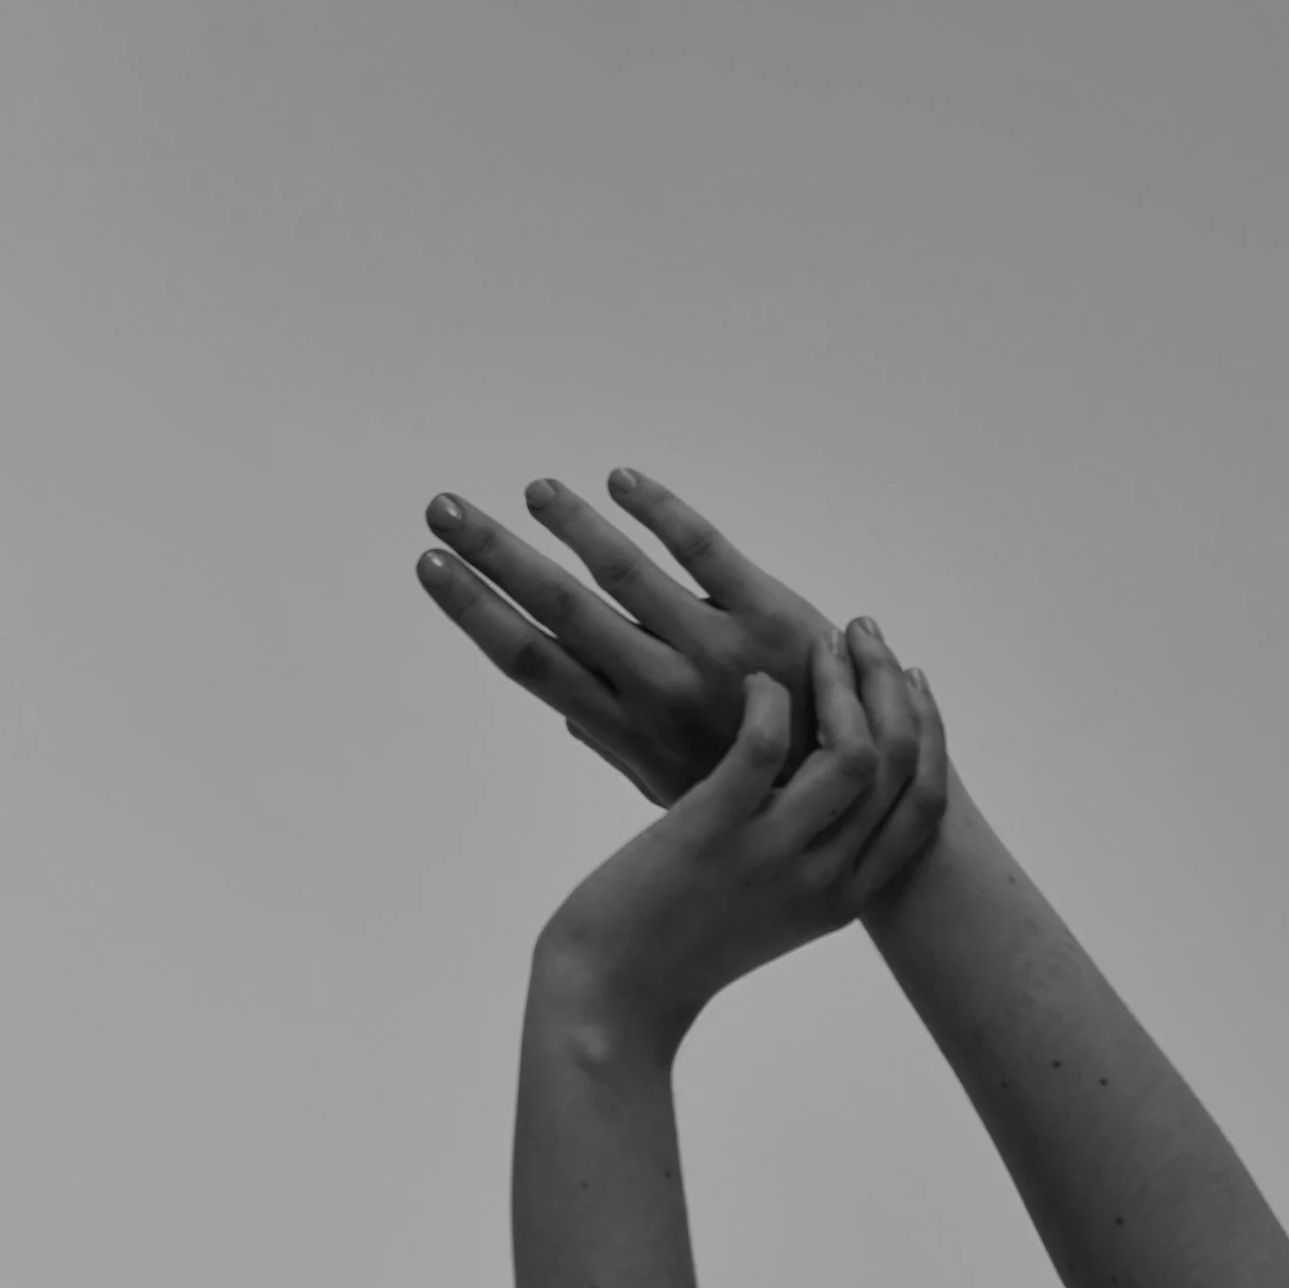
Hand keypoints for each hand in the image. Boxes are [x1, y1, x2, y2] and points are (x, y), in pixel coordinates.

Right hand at [418, 466, 843, 808]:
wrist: (858, 808)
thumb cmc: (756, 800)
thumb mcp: (676, 792)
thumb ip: (622, 748)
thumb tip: (569, 714)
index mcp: (628, 731)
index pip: (532, 664)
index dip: (476, 612)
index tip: (430, 567)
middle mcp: (661, 692)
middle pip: (558, 611)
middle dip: (494, 555)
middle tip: (441, 507)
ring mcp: (715, 652)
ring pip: (625, 574)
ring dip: (571, 523)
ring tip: (532, 489)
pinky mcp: (771, 616)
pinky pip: (706, 550)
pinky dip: (660, 509)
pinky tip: (620, 479)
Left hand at [538, 616, 945, 1047]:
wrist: (613, 997)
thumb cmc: (678, 950)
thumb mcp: (767, 912)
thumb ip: (804, 858)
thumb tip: (811, 788)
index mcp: (844, 900)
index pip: (923, 807)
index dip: (930, 733)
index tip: (912, 682)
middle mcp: (822, 879)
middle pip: (899, 767)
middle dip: (893, 686)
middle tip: (863, 634)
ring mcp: (771, 857)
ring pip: (853, 752)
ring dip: (843, 684)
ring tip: (818, 645)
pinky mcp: (711, 833)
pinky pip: (765, 745)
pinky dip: (769, 700)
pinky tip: (756, 684)